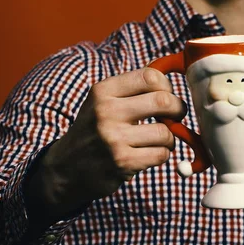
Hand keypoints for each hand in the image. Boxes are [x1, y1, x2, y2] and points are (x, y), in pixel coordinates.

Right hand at [26, 67, 186, 222]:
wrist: (65, 168)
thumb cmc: (94, 130)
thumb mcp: (102, 101)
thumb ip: (131, 89)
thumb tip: (170, 76)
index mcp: (103, 91)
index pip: (150, 76)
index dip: (167, 85)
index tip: (167, 94)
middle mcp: (107, 111)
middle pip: (164, 101)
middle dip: (178, 109)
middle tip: (177, 115)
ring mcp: (114, 138)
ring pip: (165, 132)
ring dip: (169, 137)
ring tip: (160, 139)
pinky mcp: (123, 162)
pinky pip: (161, 154)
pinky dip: (162, 154)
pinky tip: (150, 153)